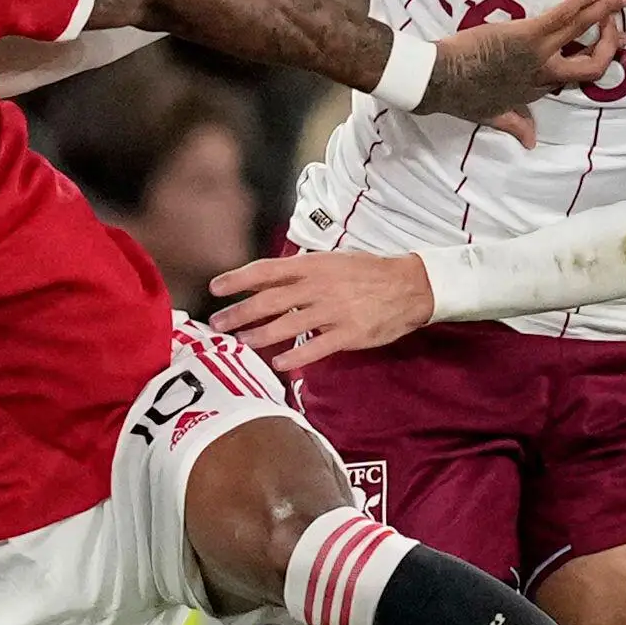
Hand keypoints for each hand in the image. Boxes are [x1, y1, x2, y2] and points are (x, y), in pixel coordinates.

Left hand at [209, 250, 433, 371]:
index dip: (238, 280)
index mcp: (313, 266)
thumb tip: (268, 280)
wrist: (409, 286)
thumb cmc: (368, 273)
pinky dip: (295, 356)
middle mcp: (318, 287)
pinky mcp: (348, 334)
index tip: (216, 288)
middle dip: (239, 312)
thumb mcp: (333, 262)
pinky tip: (279, 363)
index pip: (266, 271)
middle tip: (217, 323)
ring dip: (259, 335)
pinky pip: (316, 347)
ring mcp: (333, 311)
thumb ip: (302, 272)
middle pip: (269, 300)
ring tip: (241, 342)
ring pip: (287, 325)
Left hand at [423, 0, 625, 147]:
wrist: (440, 81)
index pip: (576, 78)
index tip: (611, 53)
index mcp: (538, 89)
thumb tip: (531, 143)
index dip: (596, 64)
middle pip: (592, 64)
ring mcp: (538, 53)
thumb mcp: (493, 117)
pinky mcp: (527, 35)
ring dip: (607, 12)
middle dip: (611, 45)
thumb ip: (516, 125)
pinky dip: (581, 4)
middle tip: (623, 28)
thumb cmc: (461, 96)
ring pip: (583, 32)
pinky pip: (562, 17)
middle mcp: (545, 73)